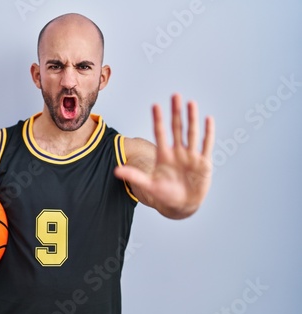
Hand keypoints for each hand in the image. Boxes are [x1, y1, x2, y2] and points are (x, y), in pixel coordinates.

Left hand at [115, 94, 214, 218]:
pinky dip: (208, 133)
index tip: (155, 105)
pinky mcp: (203, 163)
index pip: (160, 132)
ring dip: (192, 119)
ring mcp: (191, 156)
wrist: (182, 205)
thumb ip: (135, 177)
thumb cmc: (165, 195)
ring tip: (191, 103)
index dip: (158, 119)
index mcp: (164, 155)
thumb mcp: (149, 185)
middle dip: (176, 112)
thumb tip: (116, 171)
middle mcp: (177, 152)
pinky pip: (206, 145)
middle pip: (177, 128)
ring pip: (192, 133)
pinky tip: (208, 119)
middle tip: (175, 95)